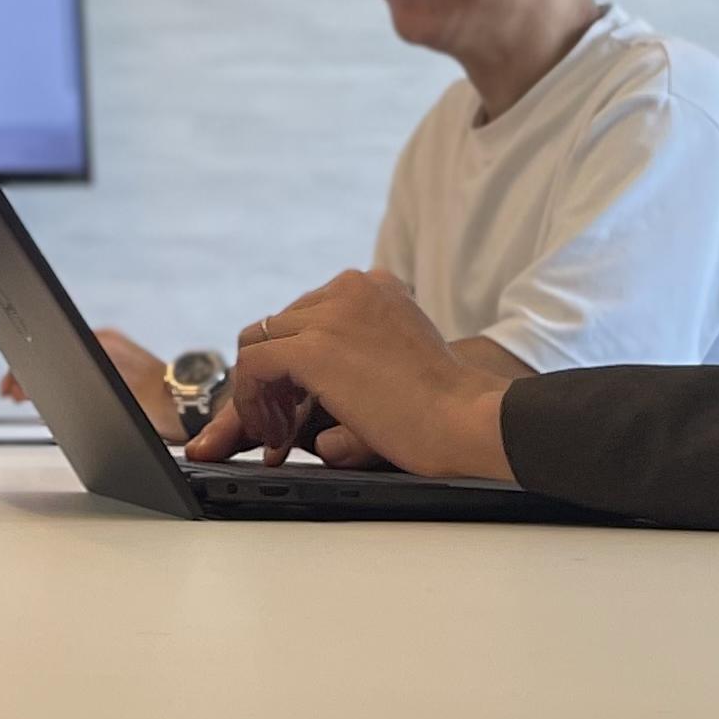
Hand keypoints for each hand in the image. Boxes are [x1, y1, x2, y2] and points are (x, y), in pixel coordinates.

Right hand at [2, 326, 186, 434]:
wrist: (195, 404)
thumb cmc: (163, 407)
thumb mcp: (115, 402)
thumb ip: (77, 394)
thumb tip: (40, 396)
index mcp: (101, 344)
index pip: (49, 348)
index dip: (24, 370)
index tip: (10, 388)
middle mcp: (105, 340)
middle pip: (52, 349)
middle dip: (28, 372)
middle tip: (10, 394)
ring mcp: (111, 348)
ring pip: (63, 356)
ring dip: (44, 375)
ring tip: (24, 394)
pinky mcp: (117, 359)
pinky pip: (78, 361)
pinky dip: (61, 373)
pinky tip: (52, 390)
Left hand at [223, 271, 517, 482]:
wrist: (468, 419)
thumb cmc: (446, 405)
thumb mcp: (401, 352)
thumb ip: (363, 344)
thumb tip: (318, 375)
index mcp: (372, 285)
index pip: (307, 312)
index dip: (296, 358)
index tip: (299, 399)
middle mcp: (348, 287)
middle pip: (279, 326)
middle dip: (276, 375)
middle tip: (282, 421)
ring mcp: (328, 314)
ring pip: (258, 342)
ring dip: (261, 389)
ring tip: (276, 431)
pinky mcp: (312, 349)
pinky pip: (252, 365)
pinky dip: (251, 400)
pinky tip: (273, 433)